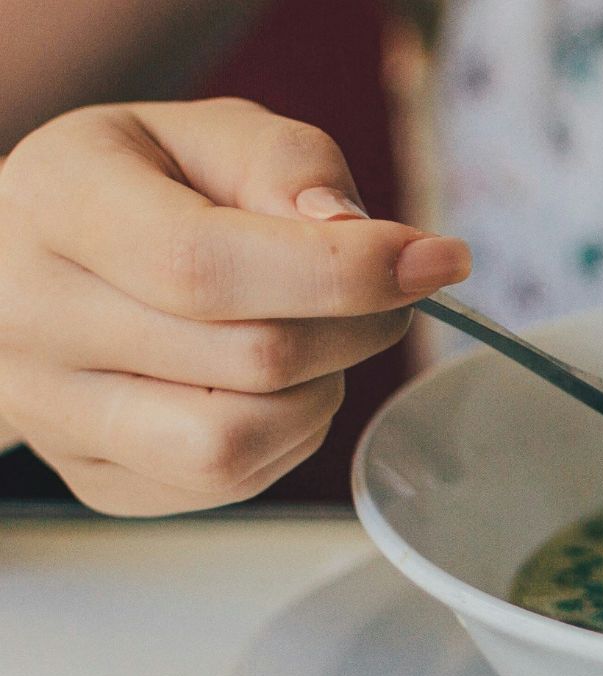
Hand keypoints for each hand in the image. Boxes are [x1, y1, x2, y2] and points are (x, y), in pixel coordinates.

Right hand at [0, 98, 469, 514]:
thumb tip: (355, 233)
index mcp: (58, 207)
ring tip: (317, 339)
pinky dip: (286, 436)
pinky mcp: (94, 478)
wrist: (42, 251)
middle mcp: (33, 318)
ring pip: (234, 443)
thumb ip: (288, 164)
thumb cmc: (141, 187)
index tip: (433, 260)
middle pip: (247, 359)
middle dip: (356, 327)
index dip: (342, 271)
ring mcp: (52, 412)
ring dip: (319, 393)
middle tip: (387, 294)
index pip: (206, 265)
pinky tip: (275, 387)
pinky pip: (225, 485)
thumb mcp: (210, 134)